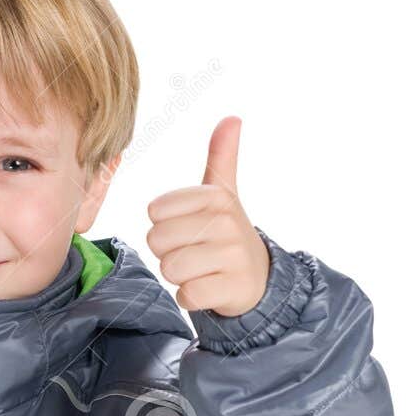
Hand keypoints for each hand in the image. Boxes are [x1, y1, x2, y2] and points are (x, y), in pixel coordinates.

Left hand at [146, 117, 270, 317]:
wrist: (259, 278)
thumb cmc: (226, 233)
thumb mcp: (224, 194)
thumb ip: (221, 157)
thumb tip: (232, 117)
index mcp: (216, 197)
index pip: (156, 211)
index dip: (163, 226)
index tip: (187, 229)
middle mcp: (226, 223)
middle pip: (158, 241)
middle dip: (168, 253)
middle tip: (192, 253)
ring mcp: (231, 256)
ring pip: (170, 269)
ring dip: (178, 276)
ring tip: (200, 270)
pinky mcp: (231, 288)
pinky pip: (186, 295)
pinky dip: (190, 297)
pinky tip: (207, 288)